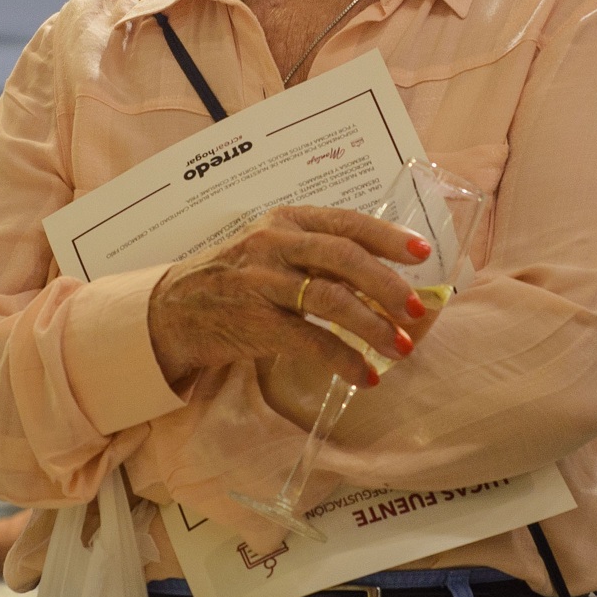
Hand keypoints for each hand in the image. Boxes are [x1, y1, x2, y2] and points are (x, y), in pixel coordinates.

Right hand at [146, 205, 437, 391]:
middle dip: (387, 284)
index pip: (346, 223)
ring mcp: (262, 282)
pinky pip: (310, 341)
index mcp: (286, 221)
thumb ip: (317, 253)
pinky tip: (365, 376)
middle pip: (343, 257)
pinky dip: (344, 360)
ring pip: (330, 299)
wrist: (173, 310)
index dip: (388, 236)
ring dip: (372, 325)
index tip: (422, 252)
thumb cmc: (235, 280)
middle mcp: (274, 245)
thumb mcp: (272, 249)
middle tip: (415, 309)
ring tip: (400, 347)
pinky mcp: (254, 322)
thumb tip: (384, 275)